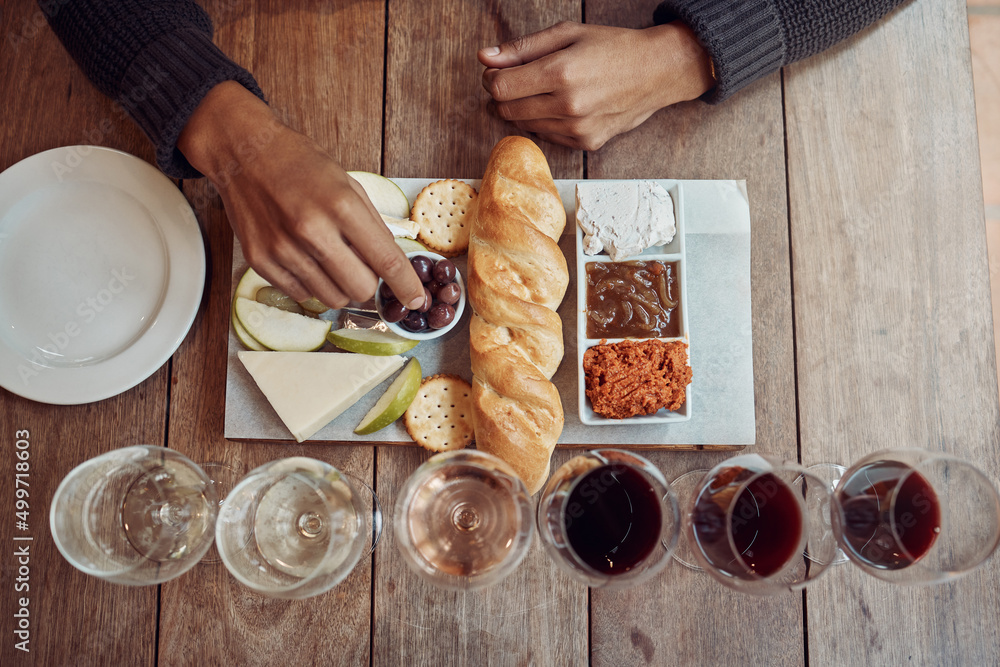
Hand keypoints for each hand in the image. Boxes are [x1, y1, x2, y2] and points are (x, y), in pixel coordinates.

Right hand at [178, 82, 424, 310]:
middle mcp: (312, 230)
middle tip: (363, 270)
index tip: (417, 300)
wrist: (244, 152)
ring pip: (332, 298)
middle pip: (360, 289)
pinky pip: (301, 295)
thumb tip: (393, 265)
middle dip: (370, 285)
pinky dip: (312, 285)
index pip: (385, 260)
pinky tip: (307, 261)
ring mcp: (283, 249)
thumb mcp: (347, 184)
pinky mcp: (260, 261)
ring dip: (341, 287)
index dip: (406, 286)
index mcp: (341, 206)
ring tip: (332, 262)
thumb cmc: (300, 164)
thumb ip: (372, 226)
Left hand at [478, 21, 714, 150]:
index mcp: (561, 72)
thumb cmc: (612, 47)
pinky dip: (543, 121)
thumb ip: (522, 47)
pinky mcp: (586, 143)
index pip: (500, 87)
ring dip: (521, 108)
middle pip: (507, 109)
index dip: (490, 78)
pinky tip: (558, 105)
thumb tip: (484, 57)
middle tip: (513, 80)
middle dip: (501, 94)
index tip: (495, 71)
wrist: (656, 72)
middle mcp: (568, 105)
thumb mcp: (567, 34)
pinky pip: (546, 136)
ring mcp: (577, 129)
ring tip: (539, 90)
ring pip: (524, 125)